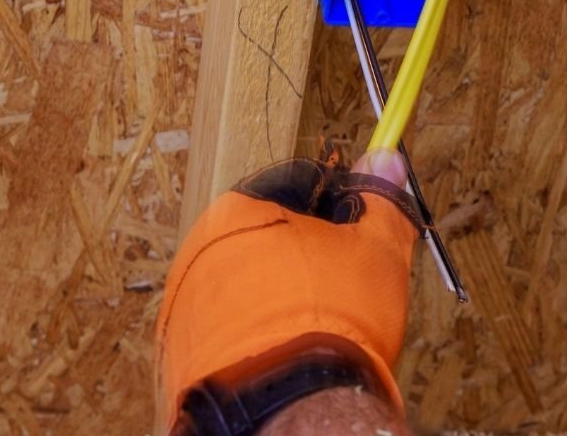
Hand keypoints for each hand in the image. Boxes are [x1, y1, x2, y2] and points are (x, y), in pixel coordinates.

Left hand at [155, 149, 418, 433]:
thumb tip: (388, 158)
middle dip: (305, 261)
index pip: (296, 189)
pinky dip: (254, 343)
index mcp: (239, 211)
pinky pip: (226, 336)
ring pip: (245, 290)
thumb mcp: (376, 251)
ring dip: (278, 302)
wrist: (288, 408)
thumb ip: (382, 201)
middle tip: (342, 292)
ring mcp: (183, 307)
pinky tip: (286, 360)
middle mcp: (198, 252)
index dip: (337, 211)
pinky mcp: (179, 356)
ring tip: (314, 332)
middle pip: (267, 242)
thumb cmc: (331, 322)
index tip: (357, 238)